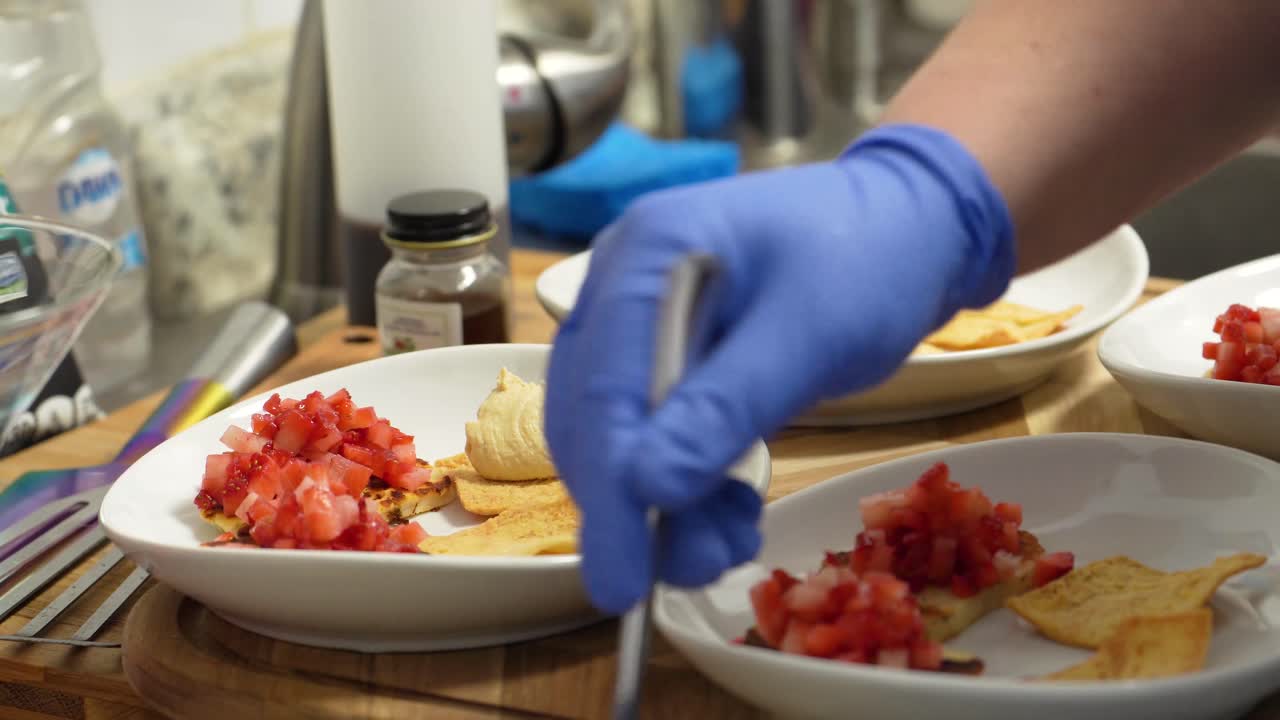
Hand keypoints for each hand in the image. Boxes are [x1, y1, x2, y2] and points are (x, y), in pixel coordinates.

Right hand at [545, 124, 1014, 612]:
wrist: (911, 228)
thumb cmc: (869, 260)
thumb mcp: (808, 334)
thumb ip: (728, 405)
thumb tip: (649, 487)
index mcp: (645, 255)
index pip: (602, 387)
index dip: (608, 489)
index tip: (621, 580)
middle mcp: (622, 287)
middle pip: (595, 417)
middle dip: (636, 505)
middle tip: (691, 570)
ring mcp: (641, 323)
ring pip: (621, 437)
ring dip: (665, 505)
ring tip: (727, 545)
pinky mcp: (671, 359)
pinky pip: (657, 435)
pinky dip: (686, 485)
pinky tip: (730, 514)